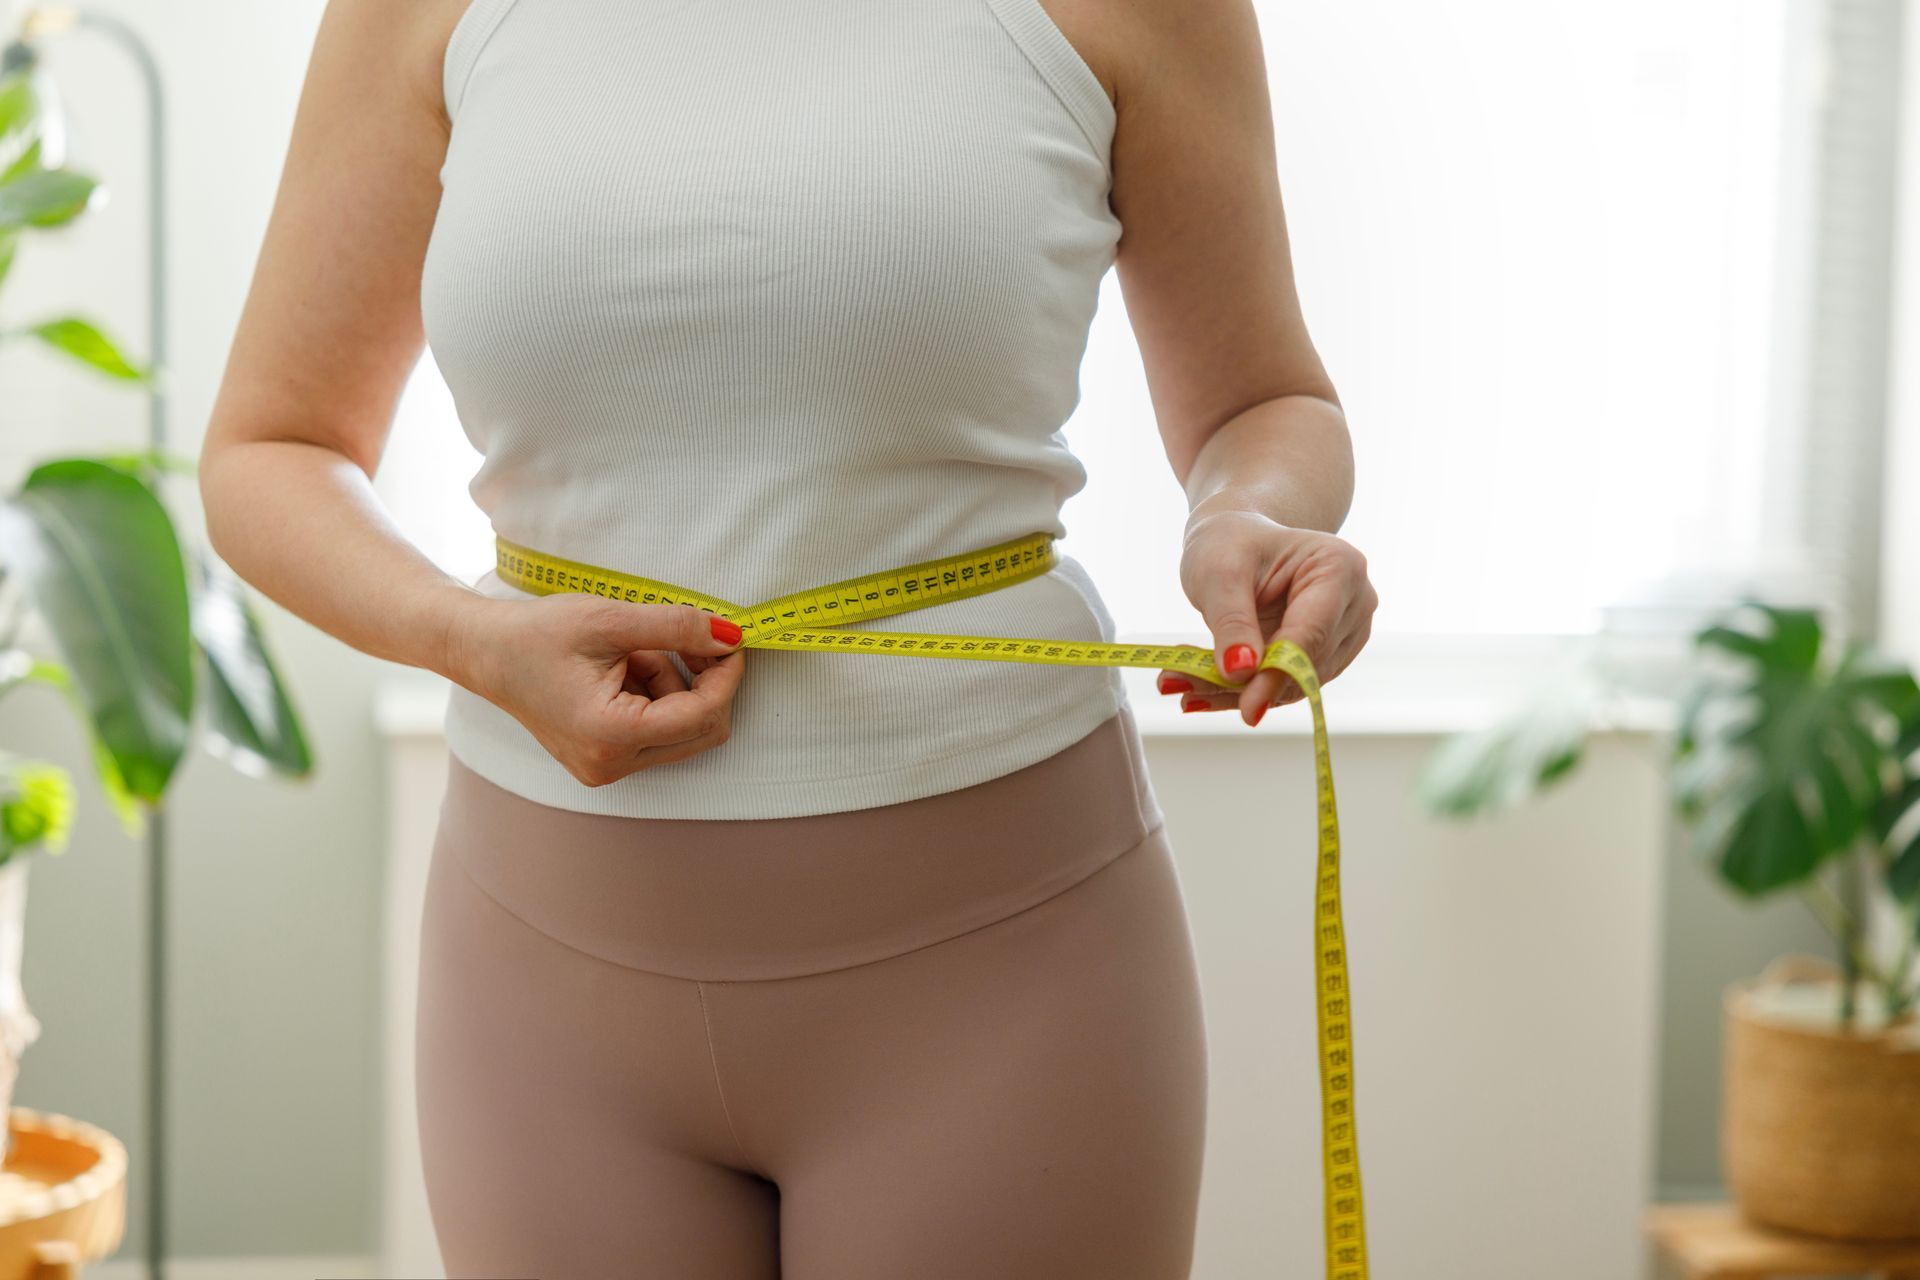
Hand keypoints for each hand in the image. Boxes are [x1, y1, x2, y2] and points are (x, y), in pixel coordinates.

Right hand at [447, 593, 747, 784]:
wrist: (484, 652)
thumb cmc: (537, 633)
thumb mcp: (610, 618)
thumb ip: (677, 627)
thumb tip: (732, 636)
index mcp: (610, 735)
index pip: (702, 715)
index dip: (727, 675)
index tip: (731, 638)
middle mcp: (611, 764)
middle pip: (702, 732)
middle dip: (706, 682)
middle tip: (692, 638)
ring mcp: (606, 768)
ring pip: (683, 732)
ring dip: (677, 686)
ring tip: (635, 650)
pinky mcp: (604, 760)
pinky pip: (658, 732)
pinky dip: (658, 696)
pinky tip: (627, 667)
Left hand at [1159, 509, 1376, 724]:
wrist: (1238, 541)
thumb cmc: (1231, 543)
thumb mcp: (1220, 573)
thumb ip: (1231, 622)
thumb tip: (1240, 673)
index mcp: (1340, 568)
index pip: (1311, 634)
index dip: (1278, 673)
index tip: (1247, 708)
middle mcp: (1354, 604)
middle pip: (1304, 665)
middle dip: (1244, 684)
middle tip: (1178, 684)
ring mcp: (1343, 634)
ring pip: (1292, 683)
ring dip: (1234, 691)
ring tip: (1177, 681)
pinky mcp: (1324, 657)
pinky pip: (1282, 685)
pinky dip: (1238, 690)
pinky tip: (1196, 689)